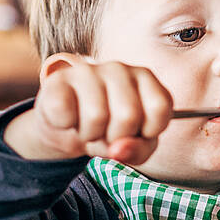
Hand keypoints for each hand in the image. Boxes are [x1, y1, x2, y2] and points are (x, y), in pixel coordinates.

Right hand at [5, 53, 173, 163]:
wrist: (67, 123)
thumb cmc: (108, 130)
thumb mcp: (133, 145)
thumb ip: (137, 150)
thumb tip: (120, 149)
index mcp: (145, 78)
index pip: (160, 107)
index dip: (149, 131)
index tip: (139, 132)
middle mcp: (119, 69)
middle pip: (128, 116)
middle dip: (116, 138)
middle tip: (107, 133)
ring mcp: (88, 71)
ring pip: (96, 117)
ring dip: (90, 135)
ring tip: (89, 128)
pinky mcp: (59, 80)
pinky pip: (66, 114)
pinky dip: (66, 126)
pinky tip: (69, 118)